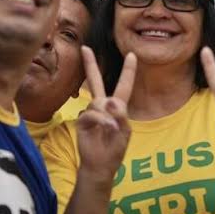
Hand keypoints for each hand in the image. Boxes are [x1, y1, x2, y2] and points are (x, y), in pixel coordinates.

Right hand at [76, 46, 135, 184]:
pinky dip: (101, 120)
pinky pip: (91, 113)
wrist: (101, 165)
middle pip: (96, 81)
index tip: (132, 55)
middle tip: (85, 48)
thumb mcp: (125, 131)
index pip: (124, 85)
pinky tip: (106, 128)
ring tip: (112, 129)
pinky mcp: (82, 121)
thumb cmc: (115, 149)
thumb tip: (108, 101)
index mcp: (118, 107)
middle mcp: (103, 106)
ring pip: (98, 101)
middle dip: (90, 64)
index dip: (128, 70)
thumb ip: (120, 114)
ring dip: (107, 115)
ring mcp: (91, 112)